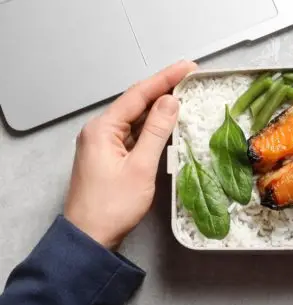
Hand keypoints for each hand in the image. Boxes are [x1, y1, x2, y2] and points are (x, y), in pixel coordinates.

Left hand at [64, 61, 196, 250]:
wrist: (90, 237)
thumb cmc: (112, 206)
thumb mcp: (141, 167)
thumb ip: (156, 131)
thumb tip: (170, 102)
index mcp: (102, 129)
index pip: (138, 95)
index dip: (165, 78)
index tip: (187, 67)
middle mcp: (99, 131)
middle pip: (135, 103)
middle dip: (163, 89)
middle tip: (189, 78)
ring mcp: (102, 144)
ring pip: (134, 118)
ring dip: (158, 108)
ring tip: (184, 95)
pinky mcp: (108, 156)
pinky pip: (132, 133)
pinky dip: (151, 126)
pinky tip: (166, 123)